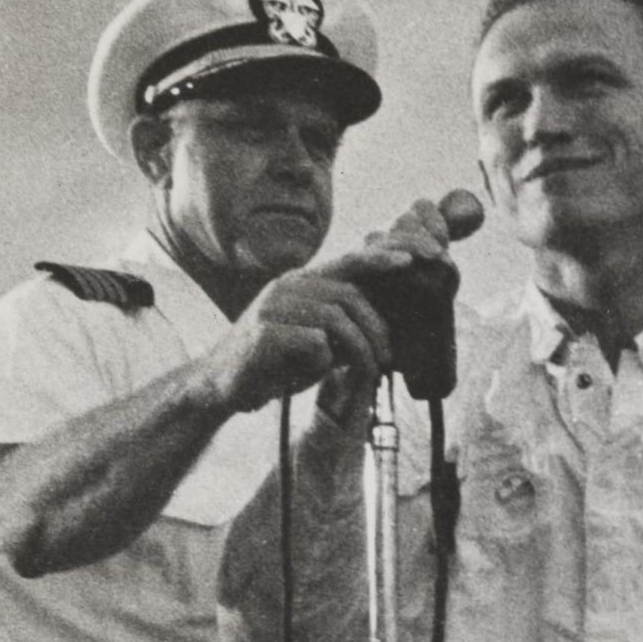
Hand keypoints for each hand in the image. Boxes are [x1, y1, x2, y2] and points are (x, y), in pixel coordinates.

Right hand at [200, 262, 397, 418]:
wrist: (225, 383)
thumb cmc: (278, 362)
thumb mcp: (320, 342)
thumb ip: (348, 330)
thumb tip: (389, 332)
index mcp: (303, 283)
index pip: (350, 262)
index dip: (382, 258)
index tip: (417, 258)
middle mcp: (288, 286)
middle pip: (350, 296)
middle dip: (378, 330)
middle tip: (388, 360)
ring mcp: (274, 306)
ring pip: (336, 320)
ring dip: (360, 351)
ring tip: (366, 372)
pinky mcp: (265, 333)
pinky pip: (314, 341)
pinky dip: (324, 360)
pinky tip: (314, 370)